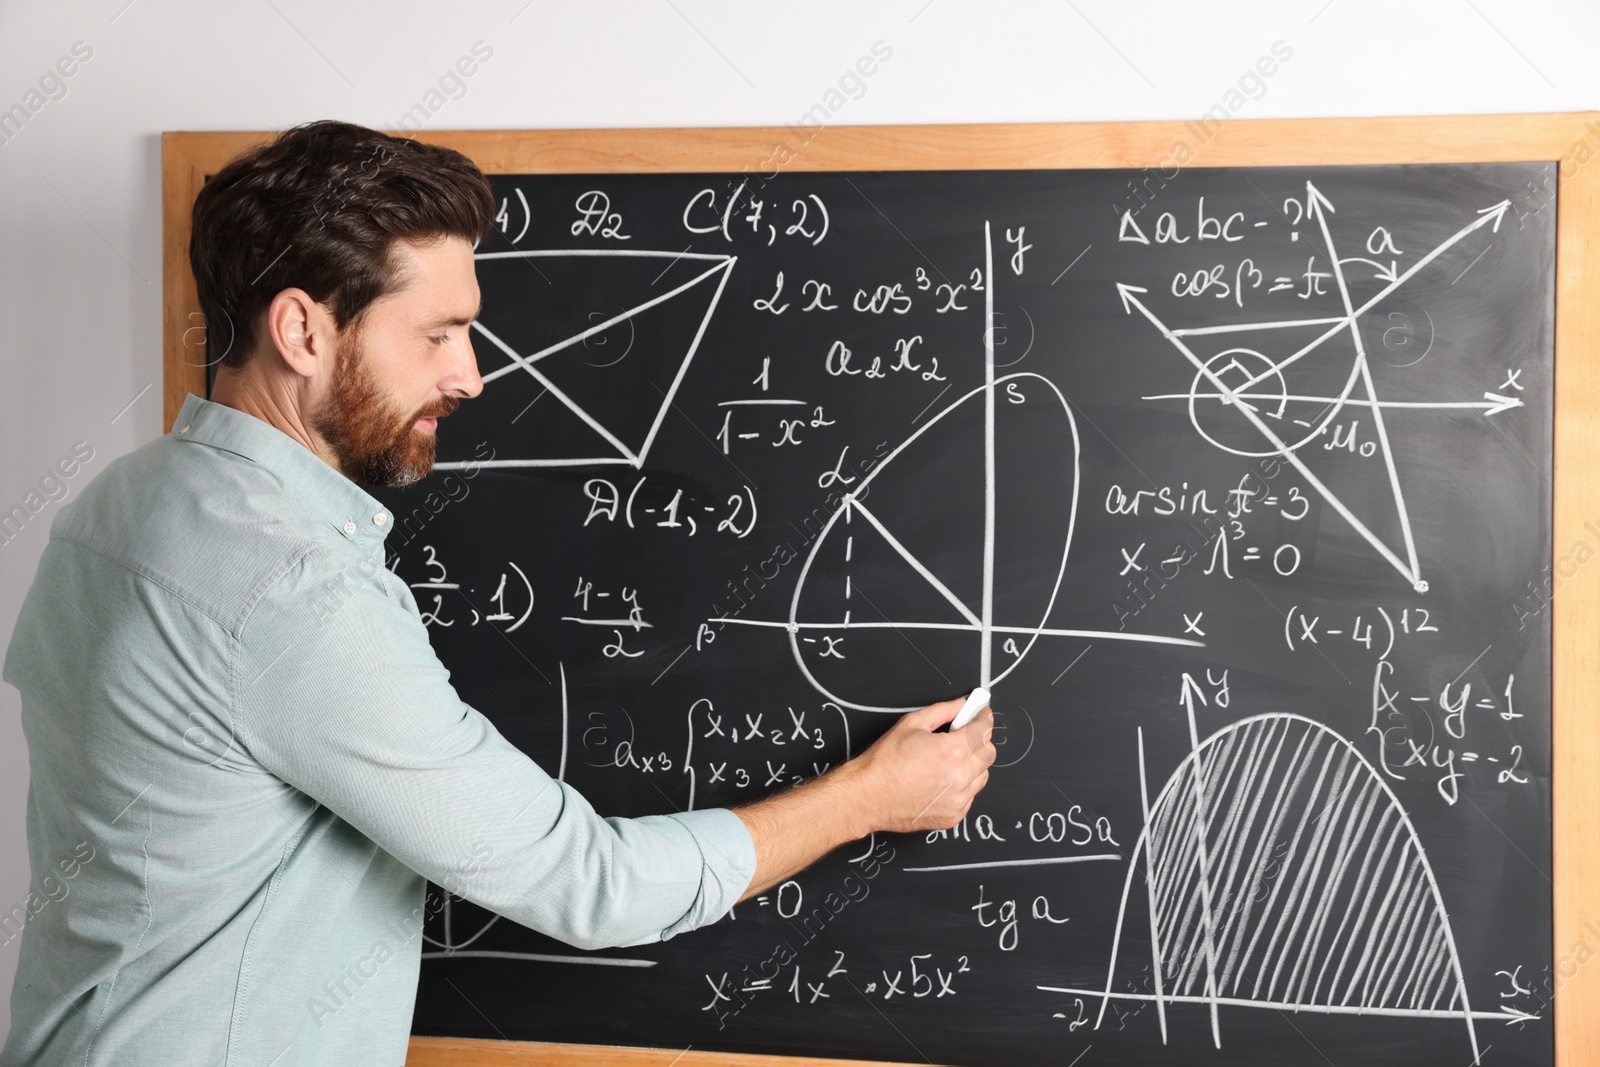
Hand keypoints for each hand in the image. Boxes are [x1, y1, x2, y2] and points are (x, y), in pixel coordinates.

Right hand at [845, 698, 996, 834]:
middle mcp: (960, 777)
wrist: (867, 796)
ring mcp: (959, 800)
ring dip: (973, 765)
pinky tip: (941, 781)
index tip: (982, 715)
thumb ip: (942, 711)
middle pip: (989, 753)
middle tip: (963, 737)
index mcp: (953, 750)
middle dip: (980, 741)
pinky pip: (969, 797)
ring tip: (949, 762)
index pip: (984, 730)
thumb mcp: (911, 724)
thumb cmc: (884, 763)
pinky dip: (962, 787)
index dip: (984, 718)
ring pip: (982, 777)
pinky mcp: (954, 817)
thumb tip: (959, 705)